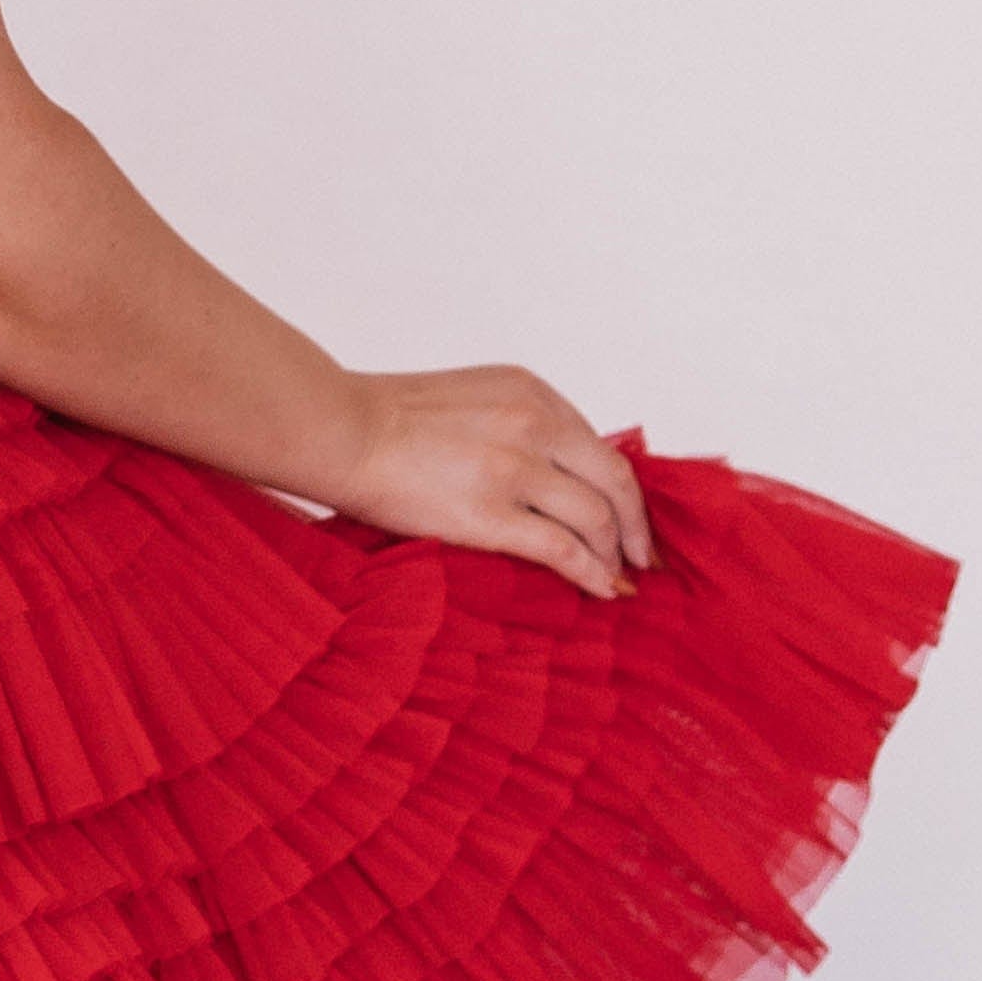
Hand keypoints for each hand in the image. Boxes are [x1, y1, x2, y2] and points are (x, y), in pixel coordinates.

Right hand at [330, 366, 655, 600]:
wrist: (337, 430)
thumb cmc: (381, 419)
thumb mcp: (466, 399)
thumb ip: (510, 424)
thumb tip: (543, 476)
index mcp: (529, 391)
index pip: (597, 443)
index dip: (618, 485)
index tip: (625, 514)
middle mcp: (535, 424)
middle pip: (616, 479)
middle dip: (637, 524)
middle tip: (645, 556)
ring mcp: (517, 470)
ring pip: (598, 517)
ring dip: (617, 553)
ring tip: (618, 579)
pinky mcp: (493, 515)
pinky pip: (565, 549)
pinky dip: (593, 573)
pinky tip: (602, 589)